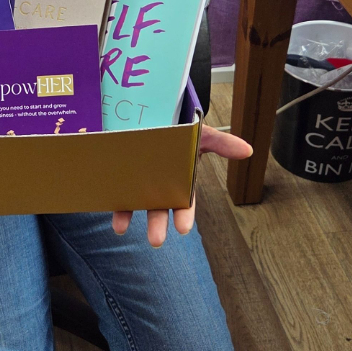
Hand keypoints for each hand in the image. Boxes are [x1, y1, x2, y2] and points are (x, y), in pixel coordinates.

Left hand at [111, 125, 251, 246]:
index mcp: (179, 179)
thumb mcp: (199, 132)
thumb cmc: (177, 126)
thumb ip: (221, 142)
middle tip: (156, 241)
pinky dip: (107, 196)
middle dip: (156, 224)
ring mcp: (136, 179)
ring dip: (126, 215)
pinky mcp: (117, 171)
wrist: (149, 109)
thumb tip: (248, 150)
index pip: (183, 201)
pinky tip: (103, 204)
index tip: (183, 229)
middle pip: (158, 207)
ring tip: (120, 228)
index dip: (184, 215)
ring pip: (133, 201)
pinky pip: (112, 186)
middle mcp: (157, 183)